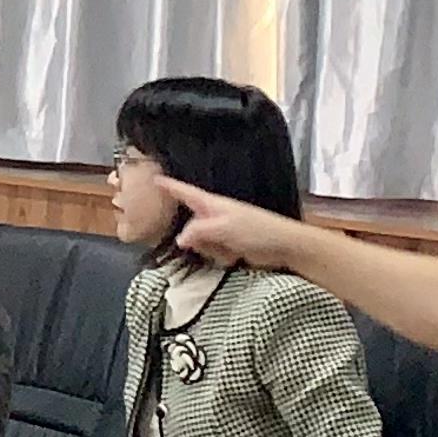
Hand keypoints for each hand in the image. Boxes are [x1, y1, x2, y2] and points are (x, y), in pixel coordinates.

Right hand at [158, 177, 301, 269]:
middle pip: (189, 226)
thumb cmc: (256, 229)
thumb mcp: (222, 227)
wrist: (284, 246)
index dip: (169, 186)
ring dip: (211, 250)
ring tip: (230, 250)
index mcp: (211, 204)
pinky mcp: (229, 246)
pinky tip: (235, 257)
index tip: (153, 179)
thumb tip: (179, 239)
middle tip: (213, 242)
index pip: (185, 192)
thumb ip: (197, 231)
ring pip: (199, 243)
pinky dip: (221, 257)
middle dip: (196, 239)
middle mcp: (214, 216)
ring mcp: (221, 232)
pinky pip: (212, 253)